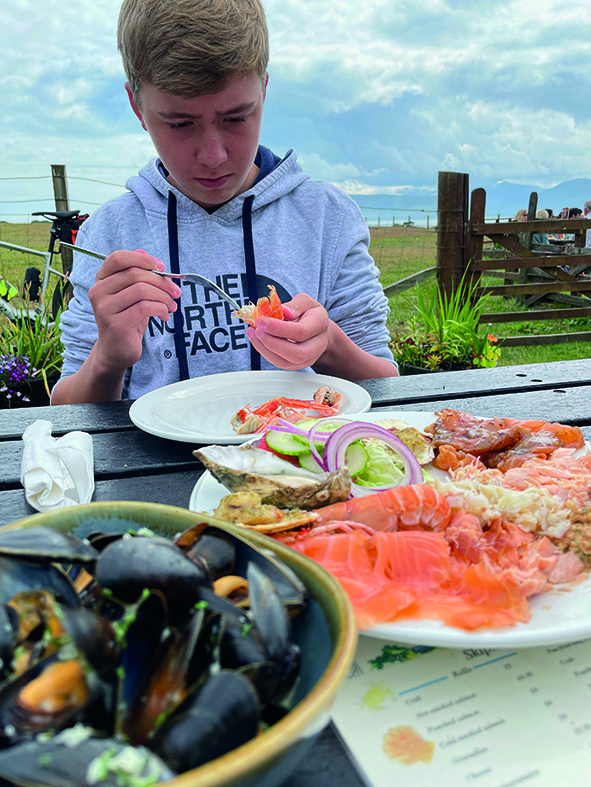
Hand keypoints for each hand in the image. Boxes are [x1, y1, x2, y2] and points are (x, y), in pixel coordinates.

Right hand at [89, 249, 179, 371]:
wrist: (115, 351)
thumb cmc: (126, 320)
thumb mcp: (131, 295)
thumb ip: (137, 274)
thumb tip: (145, 253)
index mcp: (101, 280)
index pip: (118, 258)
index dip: (143, 259)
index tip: (162, 268)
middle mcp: (99, 291)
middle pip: (136, 274)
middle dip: (162, 282)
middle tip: (176, 292)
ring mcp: (105, 308)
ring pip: (142, 290)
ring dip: (164, 297)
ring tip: (171, 306)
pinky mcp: (116, 324)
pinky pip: (145, 308)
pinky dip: (161, 309)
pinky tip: (164, 316)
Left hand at [246, 293, 329, 369]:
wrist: (317, 331)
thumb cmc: (310, 315)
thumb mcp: (306, 301)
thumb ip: (296, 304)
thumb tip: (284, 311)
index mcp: (319, 325)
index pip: (301, 332)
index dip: (278, 328)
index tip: (261, 321)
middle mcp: (316, 346)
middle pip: (296, 353)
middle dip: (271, 343)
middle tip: (257, 330)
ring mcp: (307, 358)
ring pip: (285, 362)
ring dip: (264, 349)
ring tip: (253, 334)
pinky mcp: (296, 365)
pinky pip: (279, 363)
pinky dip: (265, 352)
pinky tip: (257, 340)